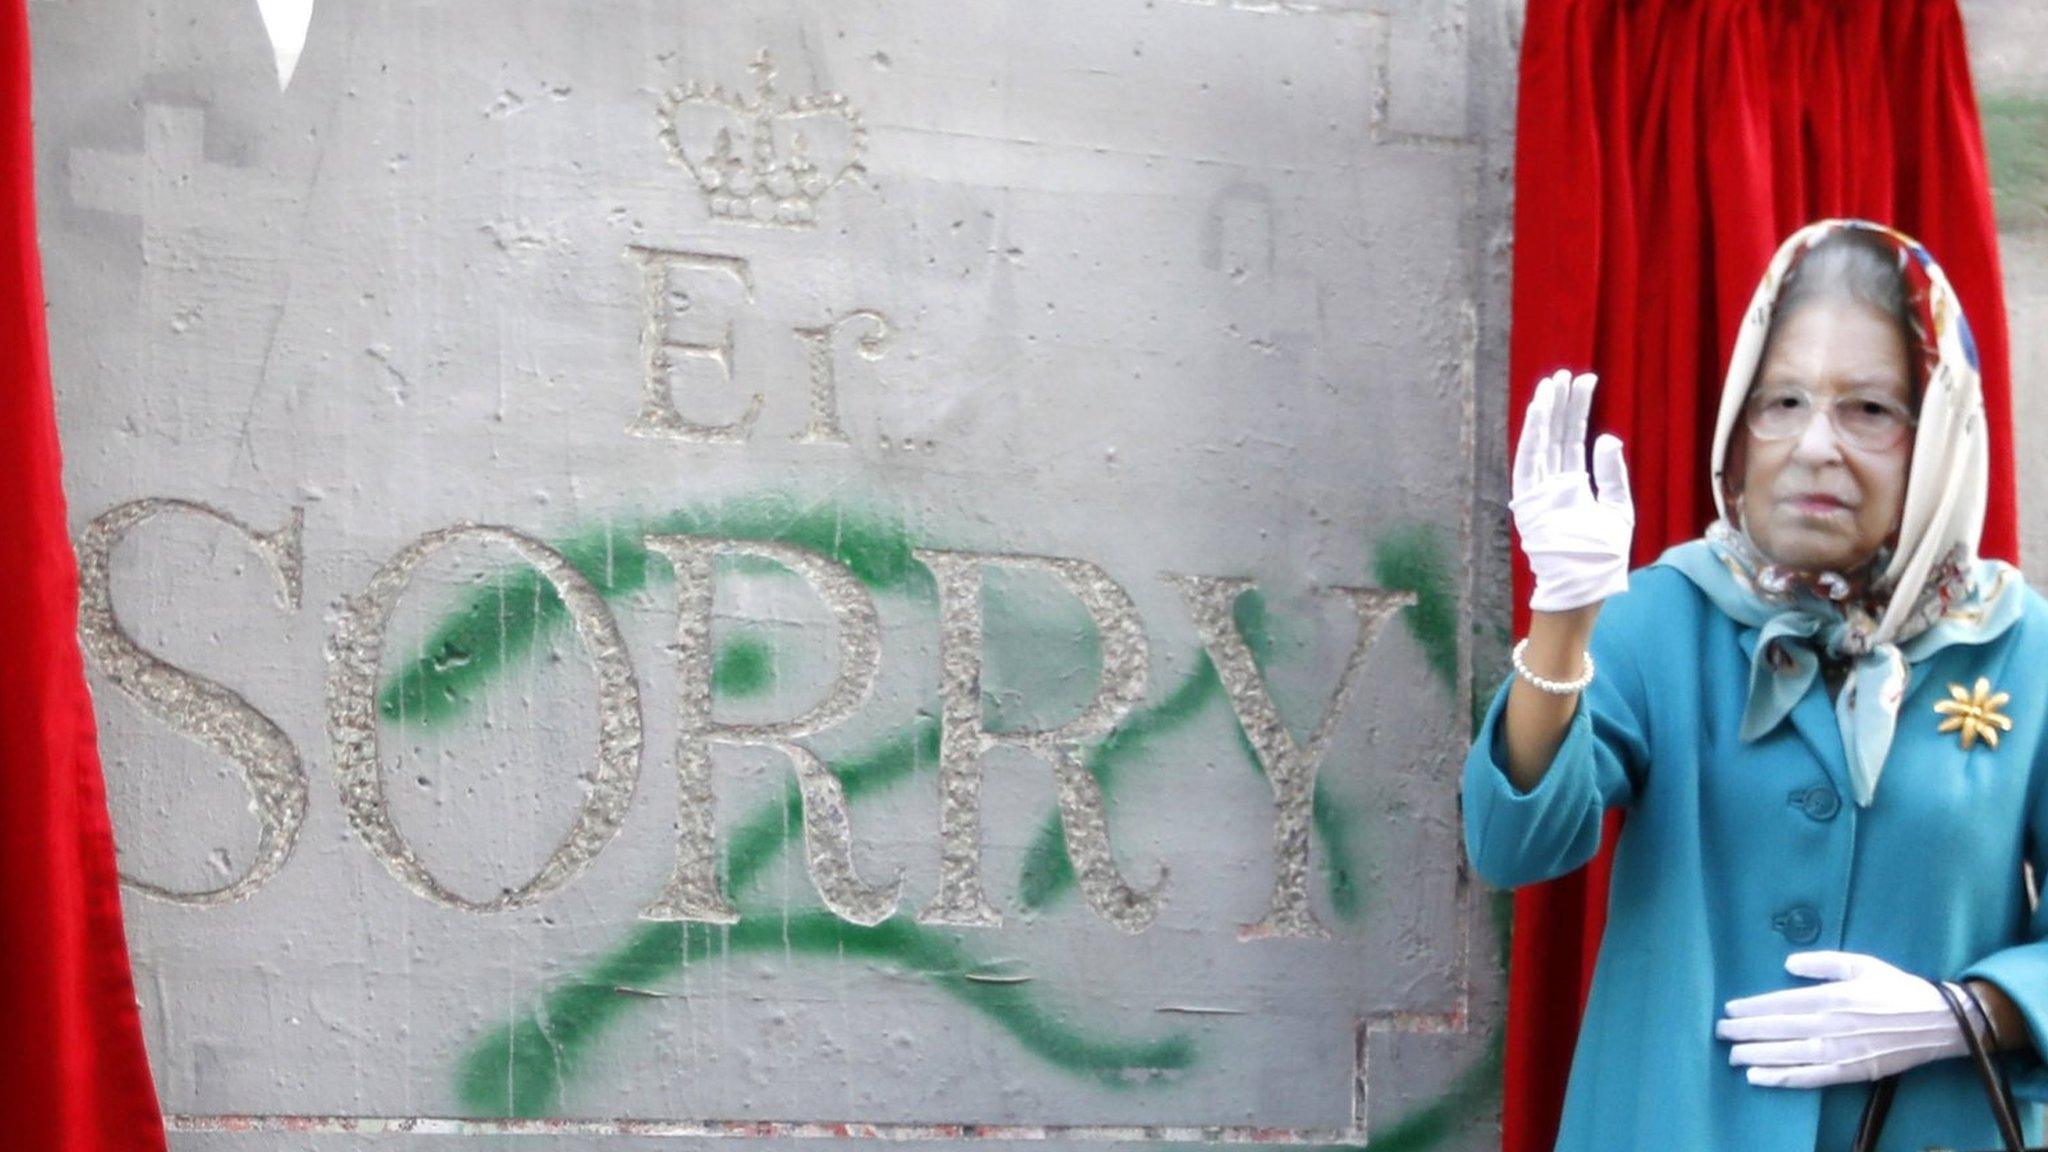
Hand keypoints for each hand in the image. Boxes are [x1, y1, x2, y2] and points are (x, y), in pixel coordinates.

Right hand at [1511, 369, 1632, 612]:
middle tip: (1567, 374)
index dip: (1578, 411)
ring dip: (1545, 414)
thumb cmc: (1601, 557)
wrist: (1585, 586)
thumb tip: (1604, 438)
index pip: (1573, 439)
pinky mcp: (1530, 501)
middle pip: (1556, 436)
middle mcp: (1553, 485)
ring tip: (1552, 384)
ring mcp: (1539, 492)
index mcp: (1573, 486)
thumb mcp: (1618, 510)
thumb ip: (1612, 474)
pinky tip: (1540, 411)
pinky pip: (1529, 462)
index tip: (1586, 382)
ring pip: (1540, 444)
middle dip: (1561, 405)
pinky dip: (1533, 435)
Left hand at [1716, 951, 1972, 1087]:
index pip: (1782, 1003)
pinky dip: (1782, 1078)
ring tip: (1731, 1055)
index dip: (1753, 1007)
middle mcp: (1832, 1025)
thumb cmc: (1897, 989)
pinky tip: (1759, 1077)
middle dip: (1746, 1031)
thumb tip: (1788, 965)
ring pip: (1789, 1055)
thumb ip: (1823, 962)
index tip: (1730, 1008)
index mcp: (1833, 997)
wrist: (1938, 1023)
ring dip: (1756, 1055)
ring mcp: (1841, 1052)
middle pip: (1779, 1030)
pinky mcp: (1851, 1072)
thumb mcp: (1861, 964)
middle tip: (1719, 1032)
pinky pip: (1810, 1078)